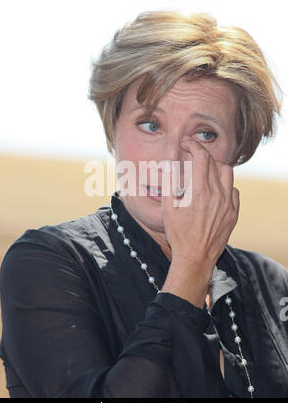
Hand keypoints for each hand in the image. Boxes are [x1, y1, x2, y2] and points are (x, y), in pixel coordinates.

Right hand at [160, 139, 238, 305]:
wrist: (195, 258)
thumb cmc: (178, 234)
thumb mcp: (167, 207)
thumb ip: (169, 182)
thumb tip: (169, 163)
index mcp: (199, 191)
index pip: (201, 156)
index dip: (193, 145)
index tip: (186, 144)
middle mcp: (217, 195)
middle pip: (214, 162)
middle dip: (201, 155)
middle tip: (191, 157)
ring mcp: (228, 204)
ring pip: (228, 173)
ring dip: (215, 167)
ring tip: (204, 172)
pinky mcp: (233, 213)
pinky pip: (234, 190)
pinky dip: (224, 185)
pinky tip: (214, 191)